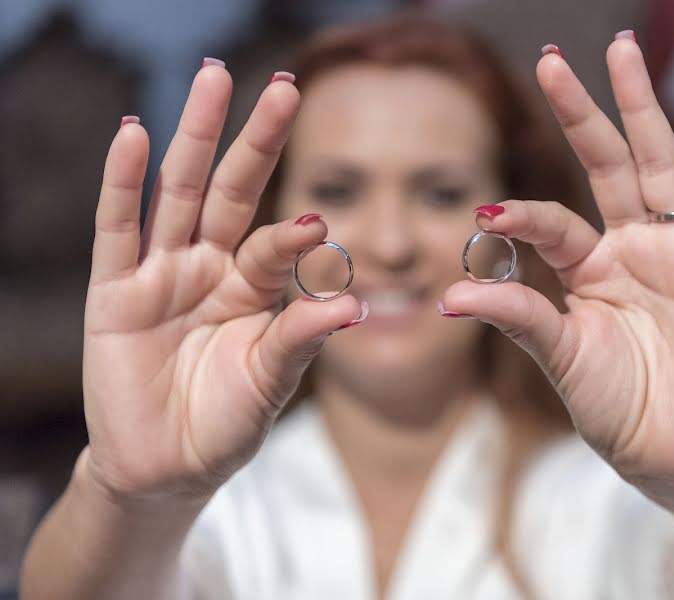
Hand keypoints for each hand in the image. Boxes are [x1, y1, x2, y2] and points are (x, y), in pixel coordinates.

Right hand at [82, 65, 361, 502]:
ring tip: (212, 78)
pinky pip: (118, 230)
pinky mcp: (114, 294)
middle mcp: (208, 268)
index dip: (293, 232)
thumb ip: (301, 336)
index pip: (273, 244)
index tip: (318, 221)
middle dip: (255, 140)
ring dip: (193, 136)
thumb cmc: (225, 423)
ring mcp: (160, 275)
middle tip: (284, 87)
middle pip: (231, 190)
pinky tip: (134, 135)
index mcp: (250, 287)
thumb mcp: (271, 380)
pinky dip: (123, 183)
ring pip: (178, 193)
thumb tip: (352, 301)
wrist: (166, 468)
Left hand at [441, 36, 673, 483]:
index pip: (552, 220)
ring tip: (622, 51)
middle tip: (551, 61)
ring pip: (657, 166)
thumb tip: (448, 295)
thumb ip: (517, 317)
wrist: (673, 453)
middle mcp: (631, 247)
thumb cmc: (615, 407)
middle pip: (604, 165)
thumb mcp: (559, 357)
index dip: (521, 213)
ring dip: (641, 109)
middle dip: (580, 113)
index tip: (486, 211)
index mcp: (588, 267)